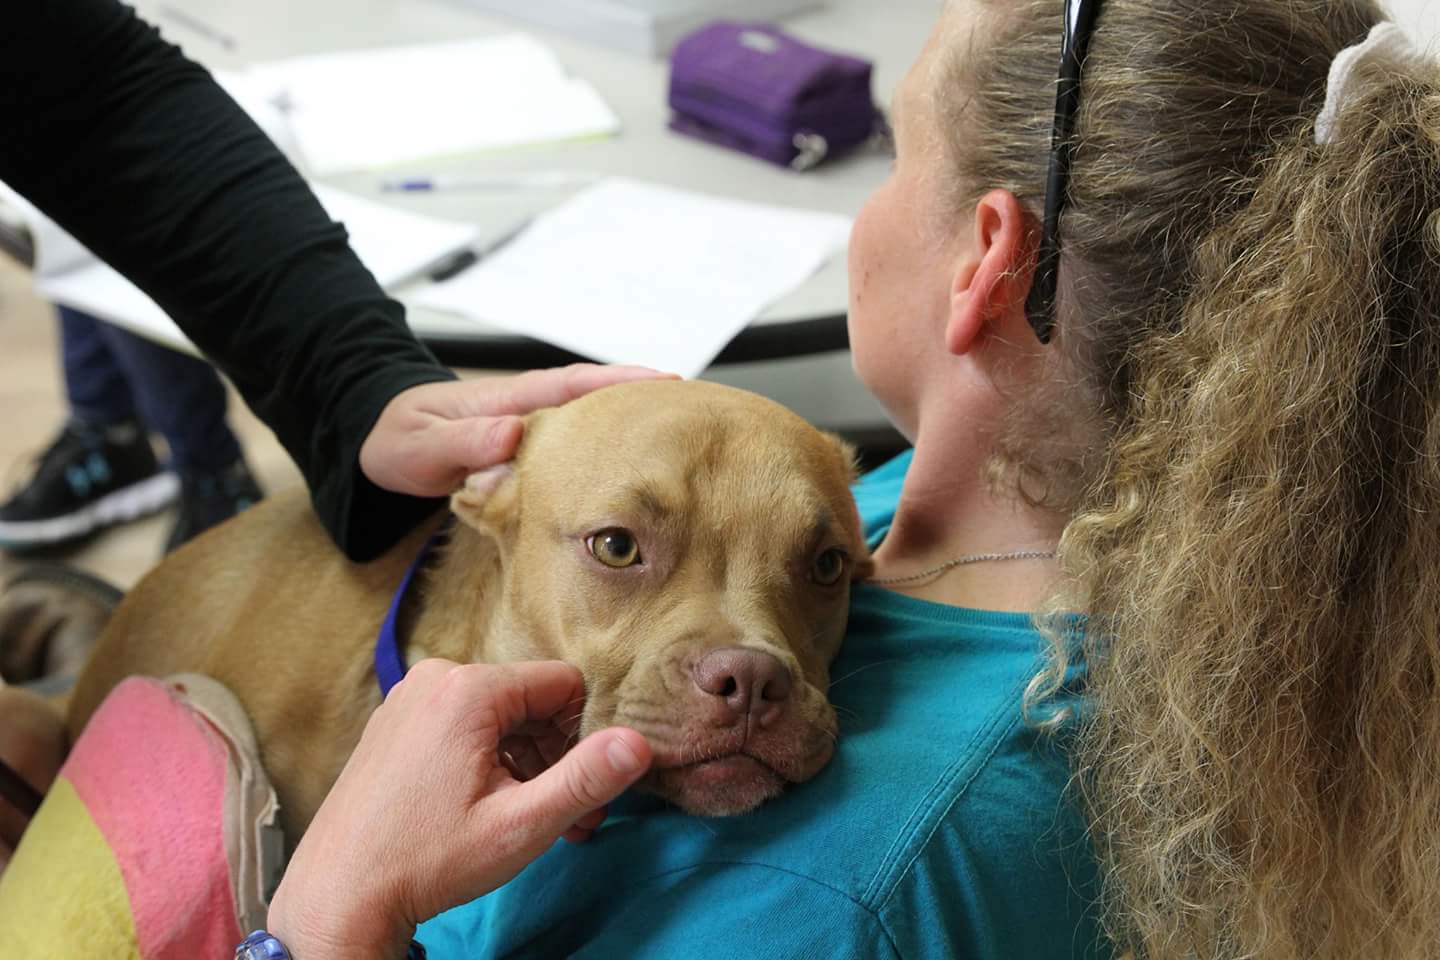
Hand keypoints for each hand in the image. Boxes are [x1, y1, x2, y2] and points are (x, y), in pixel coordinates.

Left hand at [266, 659, 652, 958]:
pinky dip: (486, 761)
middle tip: (571, 818)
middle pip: (530, 701)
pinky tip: (489, 809)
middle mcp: (435, 678)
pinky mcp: (394, 725)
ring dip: (524, 763)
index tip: (583, 788)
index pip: (563, 684)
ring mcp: (408, 700)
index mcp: (468, 689)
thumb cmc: (427, 861)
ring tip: (531, 822)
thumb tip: (639, 742)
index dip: (584, 735)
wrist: (337, 896)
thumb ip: (585, 779)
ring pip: (497, 716)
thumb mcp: (521, 825)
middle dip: (556, 756)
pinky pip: (461, 726)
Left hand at [359, 364, 675, 497]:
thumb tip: (510, 435)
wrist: (379, 443)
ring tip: (685, 438)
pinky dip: (609, 454)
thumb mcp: (420, 445)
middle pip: (600, 397)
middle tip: (701, 409)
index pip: (576, 384)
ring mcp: (534, 429)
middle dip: (647, 400)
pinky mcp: (532, 452)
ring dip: (634, 425)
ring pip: (594, 424)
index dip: (622, 382)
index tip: (667, 383)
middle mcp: (530, 410)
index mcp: (511, 402)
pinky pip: (579, 449)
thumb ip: (461, 442)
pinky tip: (634, 471)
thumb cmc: (398, 440)